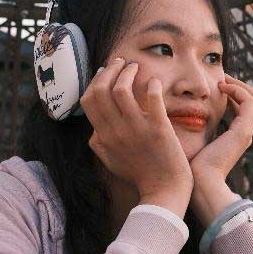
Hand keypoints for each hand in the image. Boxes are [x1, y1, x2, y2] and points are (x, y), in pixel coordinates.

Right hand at [80, 57, 192, 216]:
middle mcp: (116, 131)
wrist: (164, 190)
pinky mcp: (158, 129)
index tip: (105, 73)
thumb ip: (98, 143)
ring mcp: (136, 129)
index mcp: (103, 136)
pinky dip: (152, 85)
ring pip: (122, 89)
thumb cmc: (139, 175)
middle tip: (121, 63)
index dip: (95, 81)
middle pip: (101, 90)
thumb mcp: (110, 161)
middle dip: (109, 70)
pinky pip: (152, 98)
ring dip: (128, 72)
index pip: (88, 100)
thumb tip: (93, 128)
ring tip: (135, 68)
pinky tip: (154, 82)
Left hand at [189, 74, 252, 179]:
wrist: (200, 183)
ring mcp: (246, 132)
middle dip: (241, 86)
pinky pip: (248, 102)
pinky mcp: (242, 131)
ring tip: (222, 80)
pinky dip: (237, 90)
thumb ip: (198, 131)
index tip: (218, 86)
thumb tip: (184, 120)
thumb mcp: (197, 144)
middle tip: (222, 78)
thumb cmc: (193, 167)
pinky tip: (221, 87)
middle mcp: (245, 133)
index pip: (245, 109)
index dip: (235, 94)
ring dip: (239, 85)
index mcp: (236, 137)